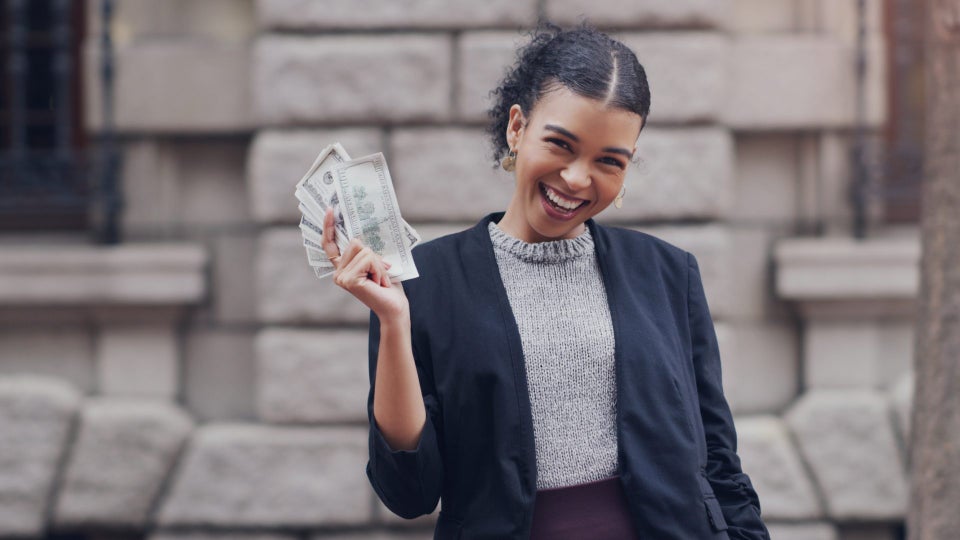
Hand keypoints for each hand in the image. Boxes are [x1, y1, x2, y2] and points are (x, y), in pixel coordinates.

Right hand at [322, 207, 409, 321]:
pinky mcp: (349, 280)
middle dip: (373, 254)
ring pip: (363, 249)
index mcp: (343, 268)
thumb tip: (362, 235)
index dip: (328, 226)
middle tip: (380, 272)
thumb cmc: (388, 286)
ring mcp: (342, 277)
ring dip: (378, 263)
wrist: (394, 308)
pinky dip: (379, 268)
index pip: (330, 244)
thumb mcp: (377, 263)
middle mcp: (338, 273)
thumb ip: (366, 251)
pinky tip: (379, 283)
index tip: (330, 209)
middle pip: (354, 241)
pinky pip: (368, 259)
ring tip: (380, 279)